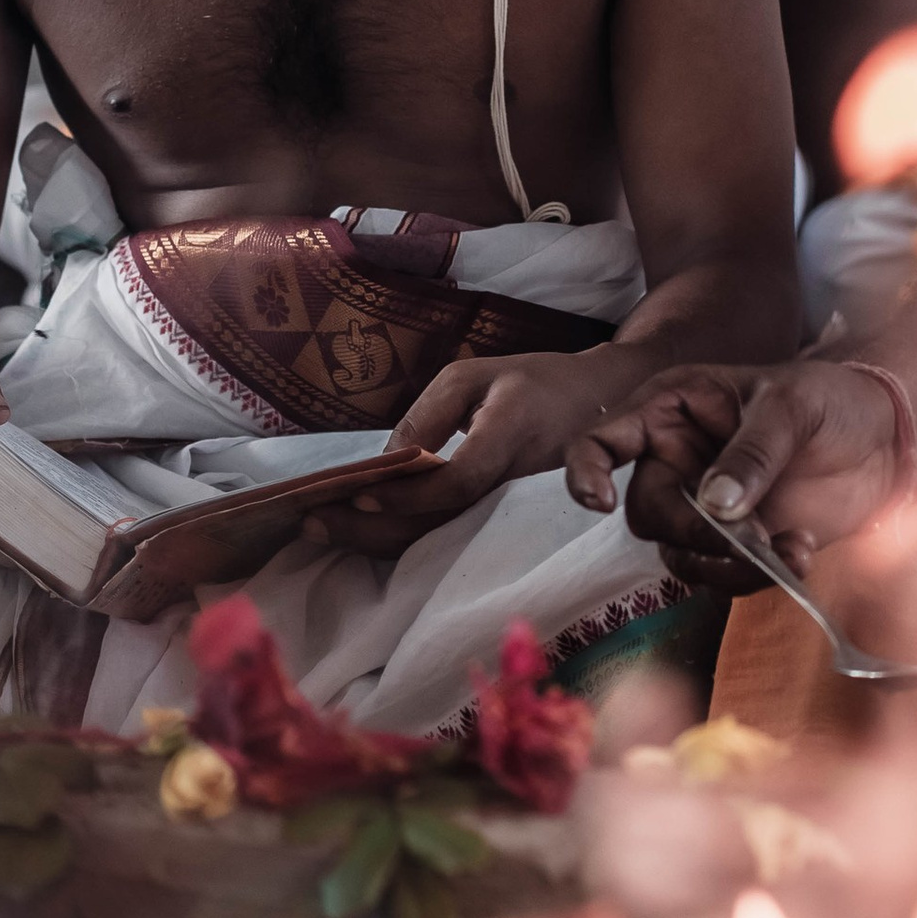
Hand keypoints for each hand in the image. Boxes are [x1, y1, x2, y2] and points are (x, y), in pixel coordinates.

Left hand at [306, 350, 629, 543]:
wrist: (605, 403)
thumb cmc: (532, 382)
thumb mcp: (476, 376)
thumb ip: (428, 416)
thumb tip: (383, 467)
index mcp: (512, 430)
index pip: (458, 479)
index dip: (407, 496)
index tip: (356, 496)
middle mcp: (519, 480)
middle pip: (443, 524)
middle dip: (374, 529)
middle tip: (312, 523)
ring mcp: (520, 511)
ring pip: (446, 541)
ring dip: (382, 541)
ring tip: (325, 530)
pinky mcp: (513, 525)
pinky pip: (456, 540)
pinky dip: (408, 540)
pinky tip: (367, 535)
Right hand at [562, 359, 907, 590]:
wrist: (886, 439)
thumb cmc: (831, 398)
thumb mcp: (793, 406)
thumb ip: (753, 452)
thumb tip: (715, 506)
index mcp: (672, 409)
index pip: (603, 439)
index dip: (587, 470)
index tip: (599, 501)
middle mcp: (675, 460)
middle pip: (647, 512)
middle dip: (693, 531)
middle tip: (747, 533)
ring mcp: (703, 506)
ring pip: (681, 554)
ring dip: (728, 564)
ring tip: (789, 548)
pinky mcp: (736, 543)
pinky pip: (722, 575)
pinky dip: (757, 575)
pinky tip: (801, 552)